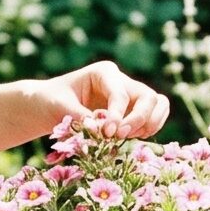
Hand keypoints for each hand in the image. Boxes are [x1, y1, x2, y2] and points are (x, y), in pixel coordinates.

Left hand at [22, 60, 171, 140]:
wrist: (50, 105)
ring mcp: (131, 94)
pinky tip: (130, 138)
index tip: (107, 134)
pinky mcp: (134, 109)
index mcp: (104, 72)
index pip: (120, 93)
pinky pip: (155, 116)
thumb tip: (100, 131)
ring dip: (149, 124)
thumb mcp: (60, 107)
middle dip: (138, 119)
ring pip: (158, 104)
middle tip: (119, 136)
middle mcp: (122, 81)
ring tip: (127, 137)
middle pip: (148, 97)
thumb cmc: (53, 101)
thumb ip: (80, 117)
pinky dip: (149, 128)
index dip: (117, 116)